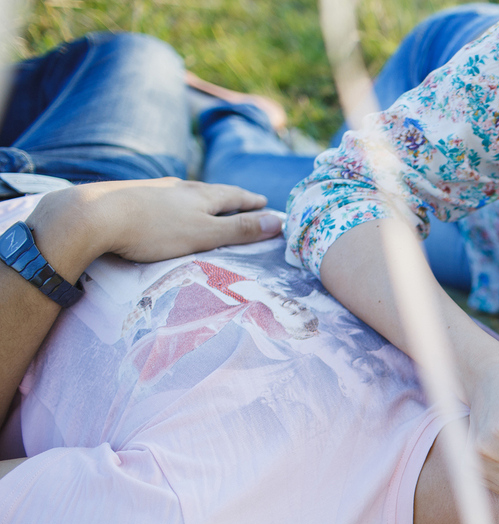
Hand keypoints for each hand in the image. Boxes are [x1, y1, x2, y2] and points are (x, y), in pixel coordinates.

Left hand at [28, 177, 279, 274]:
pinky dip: (178, 203)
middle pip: (213, 191)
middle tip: (246, 200)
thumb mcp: (204, 234)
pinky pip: (165, 198)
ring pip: (187, 193)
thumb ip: (239, 229)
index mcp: (202, 196)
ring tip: (210, 203)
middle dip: (231, 197)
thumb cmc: (154, 230)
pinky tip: (169, 207)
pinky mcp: (133, 195)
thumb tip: (277, 222)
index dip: (252, 202)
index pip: (235, 196)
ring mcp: (155, 189)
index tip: (266, 204)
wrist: (94, 216)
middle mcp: (181, 187)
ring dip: (203, 198)